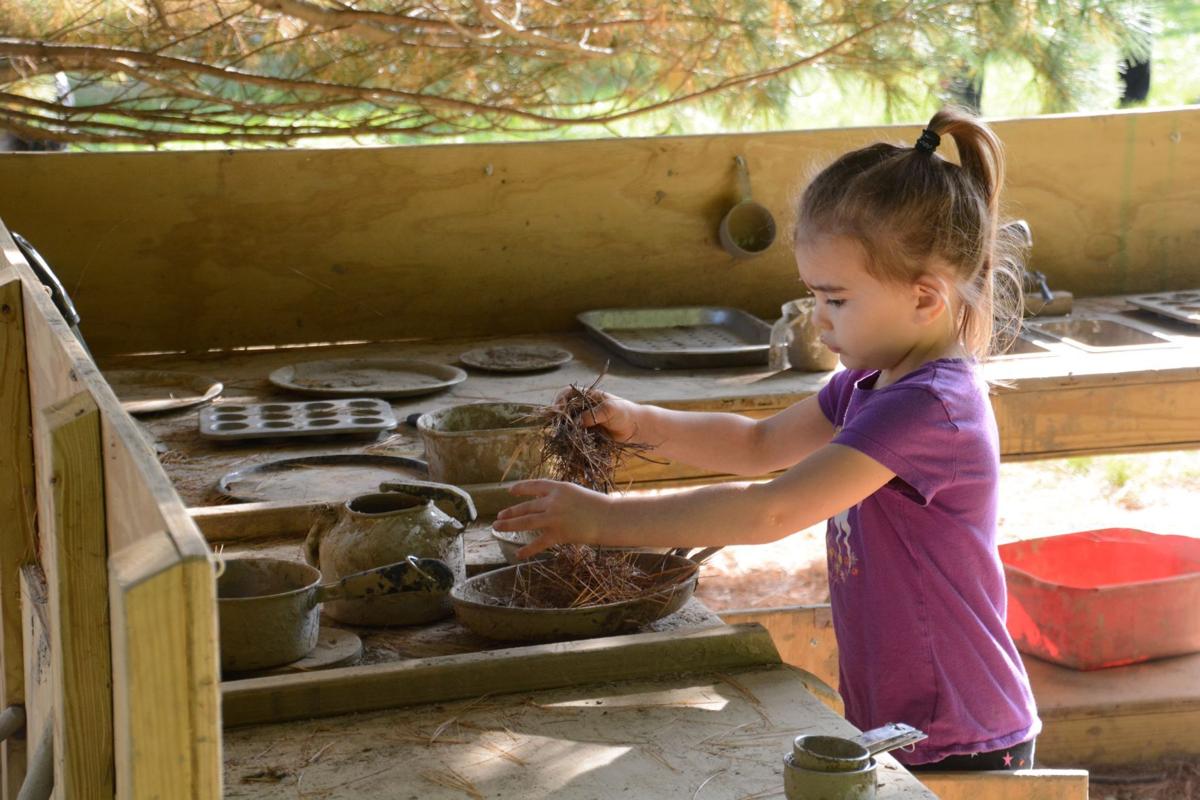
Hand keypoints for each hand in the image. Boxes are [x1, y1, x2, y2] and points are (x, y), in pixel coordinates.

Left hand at [492, 479, 611, 558]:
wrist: (609, 518)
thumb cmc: (598, 505)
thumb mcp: (576, 493)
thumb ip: (559, 497)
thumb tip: (544, 504)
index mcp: (558, 487)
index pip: (534, 485)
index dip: (521, 488)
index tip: (510, 491)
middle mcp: (553, 501)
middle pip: (526, 506)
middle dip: (511, 512)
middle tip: (499, 516)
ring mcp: (554, 518)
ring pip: (525, 522)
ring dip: (509, 525)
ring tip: (497, 527)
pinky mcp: (558, 534)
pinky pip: (539, 543)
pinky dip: (528, 550)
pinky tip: (518, 554)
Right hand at [556, 388, 642, 442]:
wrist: (636, 429)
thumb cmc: (624, 413)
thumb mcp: (609, 410)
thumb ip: (593, 414)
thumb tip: (577, 422)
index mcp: (588, 396)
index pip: (567, 393)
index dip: (560, 400)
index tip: (558, 410)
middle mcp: (583, 407)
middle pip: (564, 409)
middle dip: (558, 417)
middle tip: (557, 425)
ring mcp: (584, 421)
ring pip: (568, 423)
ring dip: (563, 429)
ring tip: (562, 435)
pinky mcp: (587, 434)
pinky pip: (575, 435)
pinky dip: (570, 438)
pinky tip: (569, 442)